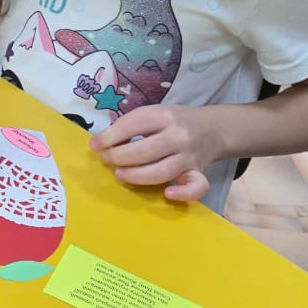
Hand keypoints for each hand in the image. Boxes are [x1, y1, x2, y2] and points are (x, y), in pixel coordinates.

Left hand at [89, 104, 219, 201]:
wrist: (213, 128)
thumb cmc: (174, 121)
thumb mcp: (154, 113)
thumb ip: (130, 125)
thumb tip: (100, 143)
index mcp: (165, 115)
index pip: (134, 125)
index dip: (110, 136)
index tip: (94, 145)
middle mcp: (179, 135)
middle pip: (145, 151)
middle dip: (120, 157)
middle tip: (107, 160)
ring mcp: (190, 156)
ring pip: (163, 171)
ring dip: (137, 176)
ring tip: (120, 174)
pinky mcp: (199, 172)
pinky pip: (197, 187)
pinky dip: (183, 193)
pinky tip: (167, 193)